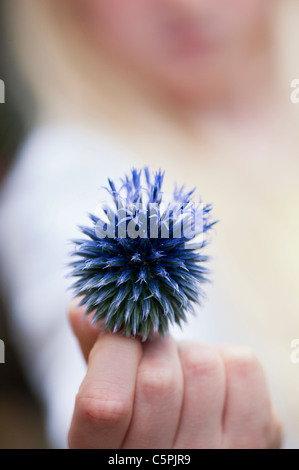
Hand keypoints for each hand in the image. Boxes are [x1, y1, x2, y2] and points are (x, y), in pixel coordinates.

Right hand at [68, 301, 280, 448]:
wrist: (186, 455)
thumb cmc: (140, 422)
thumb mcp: (105, 399)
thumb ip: (96, 357)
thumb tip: (85, 308)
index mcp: (106, 458)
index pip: (105, 403)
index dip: (114, 350)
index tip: (120, 336)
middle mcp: (160, 466)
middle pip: (159, 379)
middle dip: (153, 348)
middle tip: (153, 356)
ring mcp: (211, 456)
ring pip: (202, 364)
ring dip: (190, 355)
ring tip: (184, 377)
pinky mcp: (254, 439)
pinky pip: (242, 365)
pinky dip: (226, 359)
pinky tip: (215, 384)